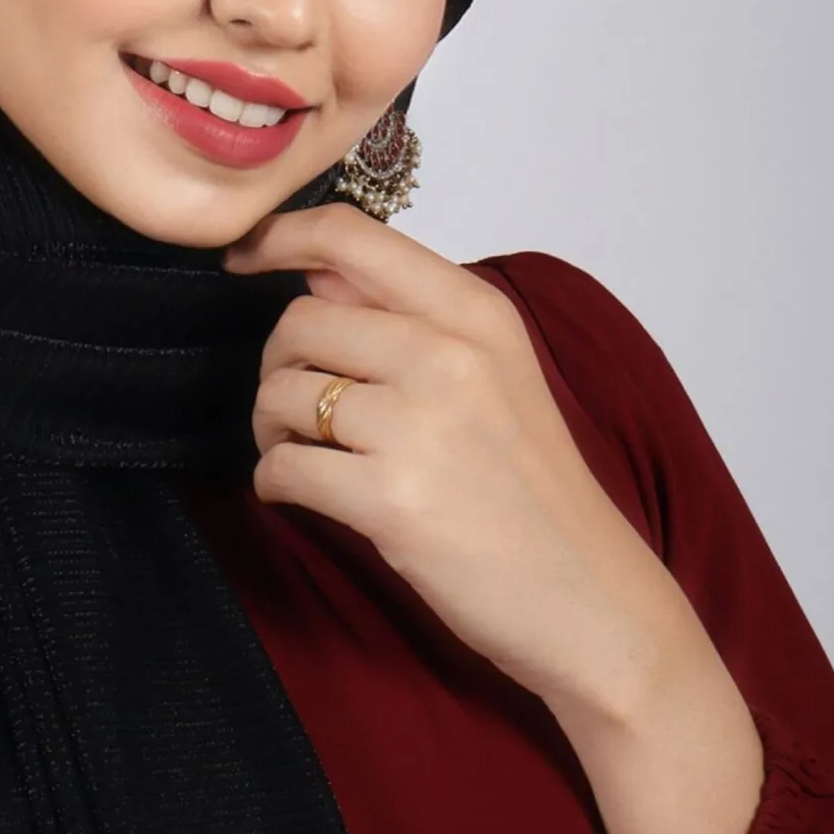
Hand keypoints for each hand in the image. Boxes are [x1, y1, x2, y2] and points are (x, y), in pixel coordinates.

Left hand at [226, 206, 763, 833]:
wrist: (588, 598)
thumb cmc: (530, 490)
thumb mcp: (494, 374)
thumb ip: (412, 319)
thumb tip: (315, 276)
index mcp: (477, 314)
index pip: (351, 237)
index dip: (278, 236)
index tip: (244, 256)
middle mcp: (451, 355)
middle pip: (300, 319)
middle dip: (278, 366)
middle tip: (298, 409)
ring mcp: (421, 427)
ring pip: (281, 394)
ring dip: (272, 429)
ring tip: (306, 456)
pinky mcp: (392, 499)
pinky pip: (283, 468)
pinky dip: (276, 484)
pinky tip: (306, 496)